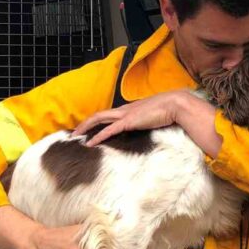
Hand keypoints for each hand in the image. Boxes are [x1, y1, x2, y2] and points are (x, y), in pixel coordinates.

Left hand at [73, 91, 188, 145]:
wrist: (174, 104)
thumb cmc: (167, 110)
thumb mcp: (152, 115)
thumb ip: (145, 120)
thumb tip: (145, 126)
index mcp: (129, 108)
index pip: (108, 114)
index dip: (97, 121)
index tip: (89, 128)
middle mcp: (124, 110)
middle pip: (99, 115)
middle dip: (85, 124)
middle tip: (74, 133)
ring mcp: (125, 115)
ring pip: (99, 119)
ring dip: (85, 128)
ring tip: (75, 137)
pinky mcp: (128, 122)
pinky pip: (109, 130)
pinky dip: (98, 137)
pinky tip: (90, 144)